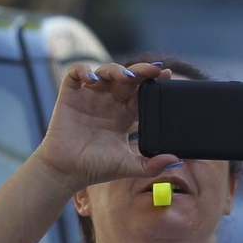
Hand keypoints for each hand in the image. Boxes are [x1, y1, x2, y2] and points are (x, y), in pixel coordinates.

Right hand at [34, 62, 181, 189]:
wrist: (67, 173)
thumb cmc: (95, 169)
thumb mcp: (128, 166)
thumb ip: (152, 165)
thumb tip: (175, 160)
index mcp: (124, 115)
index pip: (141, 92)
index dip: (153, 81)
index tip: (167, 75)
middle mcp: (108, 102)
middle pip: (126, 78)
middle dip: (140, 71)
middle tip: (153, 70)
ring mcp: (89, 97)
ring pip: (104, 72)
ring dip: (115, 69)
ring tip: (125, 76)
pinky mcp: (70, 96)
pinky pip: (75, 75)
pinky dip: (82, 71)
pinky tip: (91, 78)